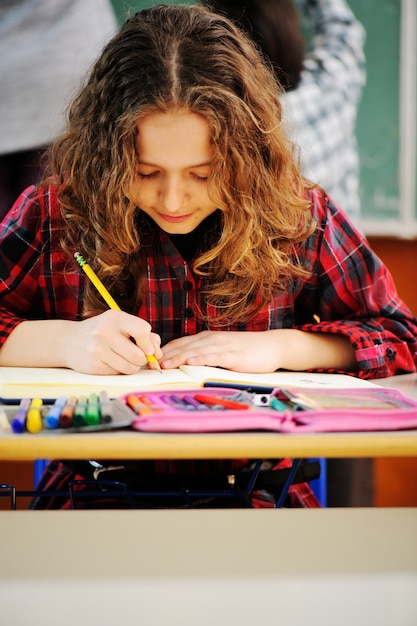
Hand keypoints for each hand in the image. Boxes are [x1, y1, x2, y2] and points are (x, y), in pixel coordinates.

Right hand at [63, 309, 161, 374]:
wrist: (69, 341)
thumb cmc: (102, 332)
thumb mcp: (120, 325)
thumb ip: (144, 335)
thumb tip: (157, 354)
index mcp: (115, 318)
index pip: (143, 330)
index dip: (148, 342)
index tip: (145, 346)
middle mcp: (104, 332)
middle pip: (138, 355)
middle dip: (142, 359)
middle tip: (136, 356)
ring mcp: (97, 350)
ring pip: (130, 368)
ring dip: (132, 367)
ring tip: (124, 360)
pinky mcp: (93, 366)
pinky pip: (118, 374)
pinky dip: (119, 371)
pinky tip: (111, 363)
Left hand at [160, 328, 356, 372]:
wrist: (274, 346)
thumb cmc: (247, 351)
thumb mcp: (222, 352)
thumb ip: (205, 356)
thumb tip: (185, 364)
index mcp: (207, 338)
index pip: (180, 343)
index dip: (164, 351)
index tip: (148, 360)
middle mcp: (212, 339)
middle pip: (184, 345)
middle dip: (165, 354)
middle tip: (148, 363)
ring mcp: (223, 346)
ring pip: (197, 350)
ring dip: (179, 356)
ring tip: (164, 363)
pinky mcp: (235, 355)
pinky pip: (216, 356)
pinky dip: (202, 358)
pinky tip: (192, 361)